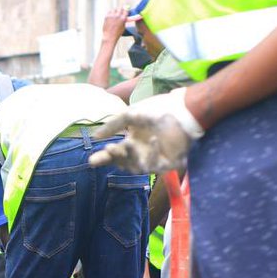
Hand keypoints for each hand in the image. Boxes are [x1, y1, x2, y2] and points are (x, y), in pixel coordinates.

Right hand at [90, 88, 205, 172]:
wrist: (184, 109)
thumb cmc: (157, 110)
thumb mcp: (130, 115)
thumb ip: (112, 125)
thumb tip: (95, 136)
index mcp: (131, 144)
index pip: (114, 155)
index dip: (103, 158)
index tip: (92, 161)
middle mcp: (141, 154)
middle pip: (123, 164)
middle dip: (115, 157)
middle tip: (110, 149)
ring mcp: (154, 159)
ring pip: (136, 167)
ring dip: (130, 156)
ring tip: (126, 143)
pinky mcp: (168, 164)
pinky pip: (155, 164)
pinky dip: (152, 152)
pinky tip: (152, 140)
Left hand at [102, 7, 129, 43]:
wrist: (109, 37)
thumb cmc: (117, 33)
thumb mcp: (123, 26)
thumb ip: (124, 20)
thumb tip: (124, 15)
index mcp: (123, 18)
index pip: (126, 10)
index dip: (125, 11)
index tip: (124, 12)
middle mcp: (118, 16)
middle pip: (120, 8)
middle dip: (120, 10)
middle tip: (119, 13)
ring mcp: (112, 16)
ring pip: (114, 9)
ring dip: (115, 11)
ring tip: (114, 15)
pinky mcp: (106, 17)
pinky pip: (109, 12)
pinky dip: (110, 13)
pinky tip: (111, 17)